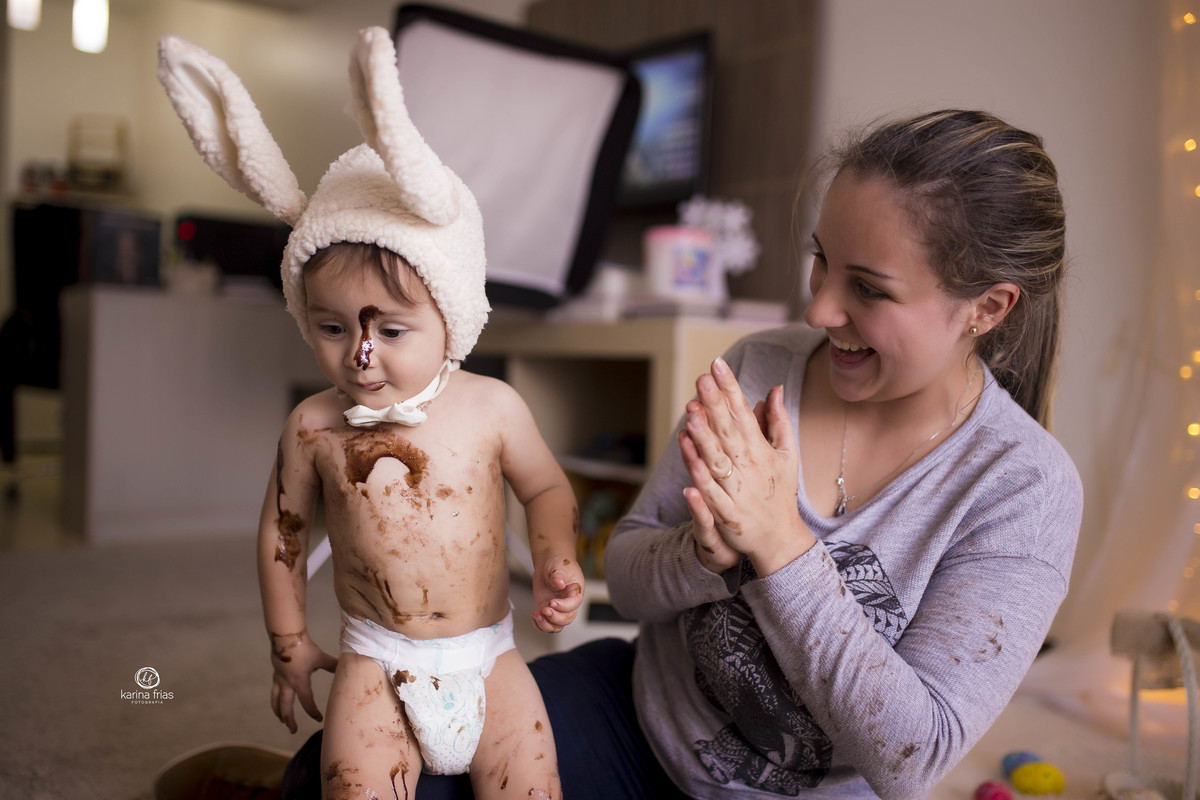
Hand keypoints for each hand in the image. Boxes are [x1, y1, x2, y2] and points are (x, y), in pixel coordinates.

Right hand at [268, 631, 337, 732]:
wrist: (286, 636)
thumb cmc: (305, 647)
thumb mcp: (320, 658)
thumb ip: (332, 665)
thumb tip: (346, 668)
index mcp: (299, 681)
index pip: (306, 701)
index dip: (313, 711)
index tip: (319, 719)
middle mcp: (287, 683)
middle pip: (285, 706)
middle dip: (289, 719)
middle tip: (293, 730)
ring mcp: (279, 679)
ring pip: (275, 700)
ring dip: (278, 712)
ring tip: (281, 721)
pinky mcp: (275, 673)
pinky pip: (273, 690)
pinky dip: (275, 699)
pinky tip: (277, 700)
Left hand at [531, 555, 584, 632]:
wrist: (549, 564)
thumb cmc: (559, 563)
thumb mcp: (559, 566)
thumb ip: (559, 576)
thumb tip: (559, 584)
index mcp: (575, 592)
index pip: (573, 605)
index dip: (563, 606)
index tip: (552, 602)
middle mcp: (568, 603)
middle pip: (566, 619)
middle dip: (554, 618)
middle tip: (544, 610)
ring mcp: (557, 609)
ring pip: (556, 626)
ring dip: (546, 624)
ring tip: (537, 615)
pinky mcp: (547, 610)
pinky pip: (545, 624)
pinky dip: (539, 625)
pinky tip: (534, 615)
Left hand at [679, 357, 815, 575]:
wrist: (781, 539)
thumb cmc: (780, 491)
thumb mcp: (787, 454)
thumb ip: (778, 421)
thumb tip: (775, 388)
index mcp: (761, 449)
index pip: (742, 412)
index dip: (730, 388)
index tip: (717, 364)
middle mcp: (749, 466)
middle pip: (728, 431)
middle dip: (715, 405)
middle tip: (702, 378)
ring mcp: (738, 490)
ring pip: (717, 460)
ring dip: (704, 438)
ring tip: (691, 413)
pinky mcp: (728, 513)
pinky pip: (712, 494)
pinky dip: (701, 478)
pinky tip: (689, 461)